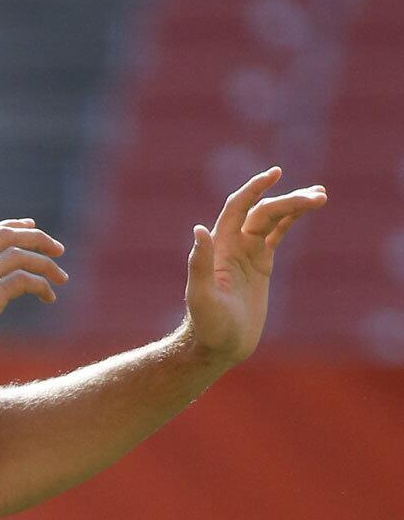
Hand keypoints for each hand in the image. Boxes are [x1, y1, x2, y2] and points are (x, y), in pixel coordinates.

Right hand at [0, 218, 68, 385]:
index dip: (9, 226)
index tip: (30, 226)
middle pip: (3, 236)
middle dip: (35, 237)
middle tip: (58, 249)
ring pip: (16, 255)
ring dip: (45, 263)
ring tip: (61, 278)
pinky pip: (20, 281)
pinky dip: (40, 285)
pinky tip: (48, 297)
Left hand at [184, 167, 326, 366]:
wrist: (218, 345)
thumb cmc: (207, 325)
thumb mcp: (201, 296)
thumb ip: (199, 263)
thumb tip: (199, 229)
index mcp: (220, 246)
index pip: (238, 207)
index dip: (254, 188)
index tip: (275, 174)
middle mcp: (232, 244)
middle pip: (262, 212)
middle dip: (288, 201)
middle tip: (317, 196)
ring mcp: (247, 253)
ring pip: (272, 220)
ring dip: (293, 206)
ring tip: (320, 196)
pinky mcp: (260, 265)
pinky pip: (276, 236)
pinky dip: (290, 222)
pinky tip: (306, 210)